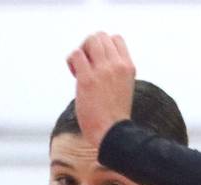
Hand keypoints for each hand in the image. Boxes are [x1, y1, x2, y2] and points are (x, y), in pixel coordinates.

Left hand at [67, 31, 134, 147]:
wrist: (113, 133)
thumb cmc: (115, 114)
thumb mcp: (123, 87)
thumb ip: (115, 71)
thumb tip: (95, 58)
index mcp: (128, 67)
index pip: (115, 38)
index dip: (104, 47)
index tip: (100, 63)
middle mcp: (117, 65)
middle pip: (100, 36)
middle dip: (90, 47)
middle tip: (88, 66)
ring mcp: (103, 71)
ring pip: (89, 40)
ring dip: (81, 52)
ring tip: (81, 70)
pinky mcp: (87, 79)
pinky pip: (75, 54)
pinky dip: (71, 62)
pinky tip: (75, 76)